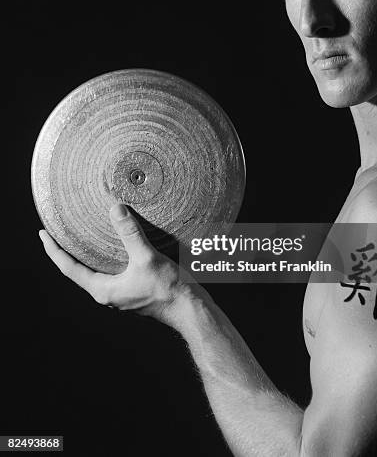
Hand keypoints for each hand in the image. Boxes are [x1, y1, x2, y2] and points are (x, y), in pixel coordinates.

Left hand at [39, 203, 185, 321]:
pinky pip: (111, 272)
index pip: (69, 268)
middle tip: (58, 233)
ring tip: (81, 237)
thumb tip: (115, 210)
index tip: (43, 234)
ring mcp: (121, 294)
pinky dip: (105, 258)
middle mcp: (108, 294)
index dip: (54, 250)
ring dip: (86, 255)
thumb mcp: (146, 257)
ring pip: (95, 272)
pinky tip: (113, 247)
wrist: (190, 309)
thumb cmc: (168, 290)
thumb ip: (130, 233)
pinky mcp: (133, 290)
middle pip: (78, 271)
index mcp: (104, 290)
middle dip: (67, 252)